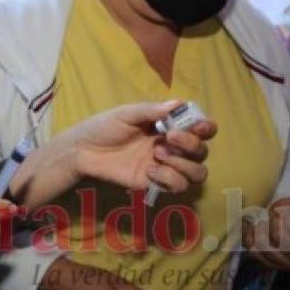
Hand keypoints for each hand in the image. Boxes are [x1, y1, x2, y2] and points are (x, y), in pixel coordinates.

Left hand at [10, 100, 214, 209]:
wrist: (83, 150)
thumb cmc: (104, 127)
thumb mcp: (126, 114)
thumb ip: (151, 110)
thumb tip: (178, 103)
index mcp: (169, 127)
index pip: (202, 129)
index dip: (206, 128)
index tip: (197, 126)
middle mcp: (172, 147)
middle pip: (202, 152)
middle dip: (191, 145)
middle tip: (167, 138)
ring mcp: (165, 167)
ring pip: (197, 173)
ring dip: (182, 164)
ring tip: (157, 155)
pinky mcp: (155, 184)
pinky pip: (177, 186)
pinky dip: (169, 178)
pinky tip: (150, 171)